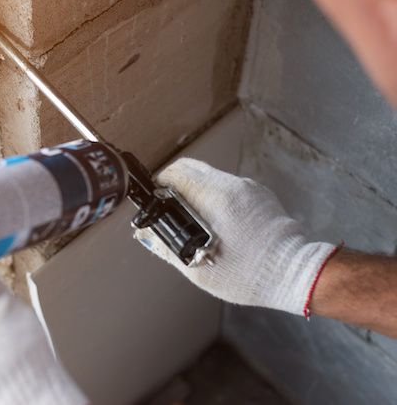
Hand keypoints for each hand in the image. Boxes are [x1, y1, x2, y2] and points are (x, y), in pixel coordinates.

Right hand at [138, 158, 336, 315]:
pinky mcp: (259, 194)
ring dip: (193, 189)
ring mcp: (249, 188)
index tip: (154, 200)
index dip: (159, 185)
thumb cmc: (252, 275)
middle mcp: (234, 186)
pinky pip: (227, 186)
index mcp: (217, 199)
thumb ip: (168, 248)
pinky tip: (213, 220)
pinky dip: (213, 195)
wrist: (297, 273)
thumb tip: (146, 236)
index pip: (176, 174)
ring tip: (189, 216)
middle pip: (191, 168)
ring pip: (209, 176)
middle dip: (173, 183)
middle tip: (166, 205)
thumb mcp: (200, 269)